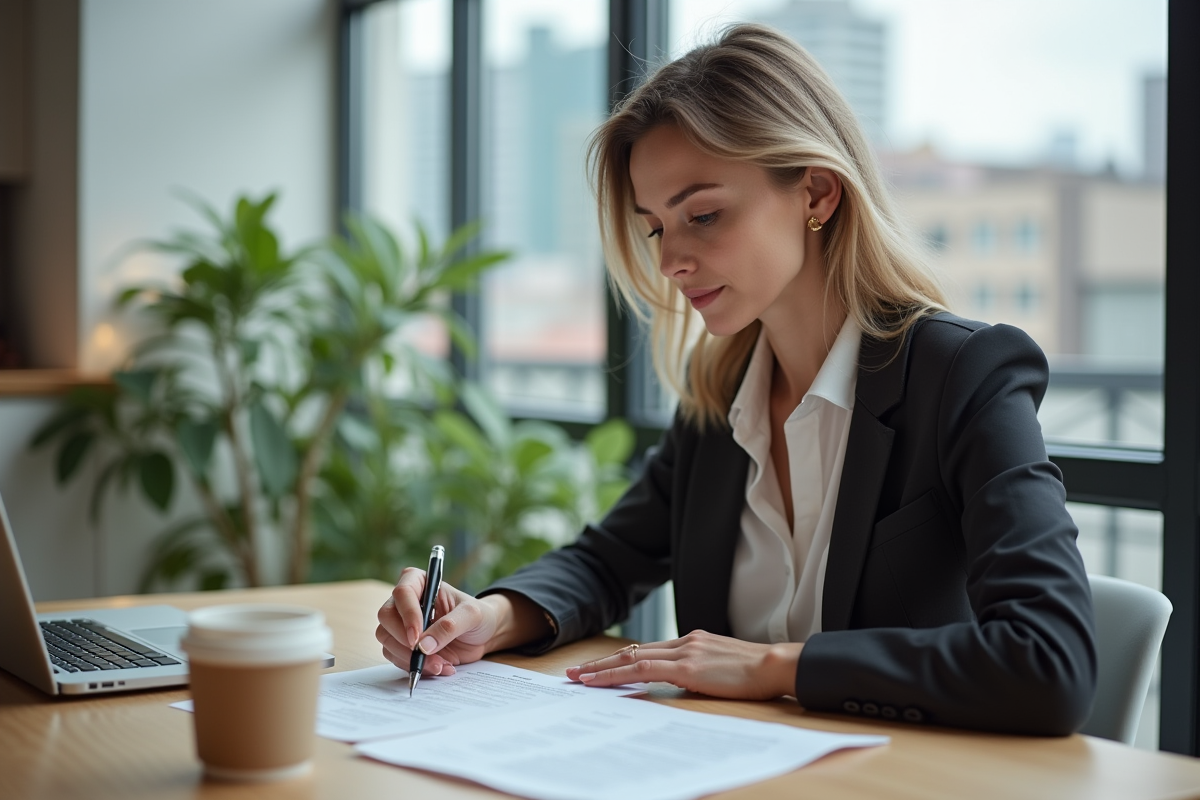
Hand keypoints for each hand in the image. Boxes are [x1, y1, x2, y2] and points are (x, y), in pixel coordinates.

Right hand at [376, 567, 499, 676]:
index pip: (403, 592)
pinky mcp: (403, 645)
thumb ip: (450, 626)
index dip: (408, 615)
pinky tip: (438, 667)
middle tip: (426, 655)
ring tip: (440, 665)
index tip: (418, 637)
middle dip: (404, 641)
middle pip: (386, 617)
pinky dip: (415, 667)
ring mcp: (401, 624)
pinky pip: (396, 657)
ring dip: (410, 658)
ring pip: (387, 640)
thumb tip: (424, 645)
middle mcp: (405, 601)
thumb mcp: (472, 615)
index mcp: (420, 582)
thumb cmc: (478, 616)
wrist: (481, 636)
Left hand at [564, 630, 802, 700]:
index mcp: (693, 641)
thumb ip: (700, 671)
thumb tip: (682, 683)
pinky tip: (603, 681)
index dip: (621, 658)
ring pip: (633, 657)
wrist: (775, 665)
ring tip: (579, 679)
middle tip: (575, 672)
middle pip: (633, 650)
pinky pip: (644, 670)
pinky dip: (619, 675)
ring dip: (602, 669)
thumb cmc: (756, 673)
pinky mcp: (688, 667)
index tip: (600, 667)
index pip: (648, 649)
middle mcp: (685, 641)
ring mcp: (685, 651)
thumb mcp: (722, 668)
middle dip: (601, 662)